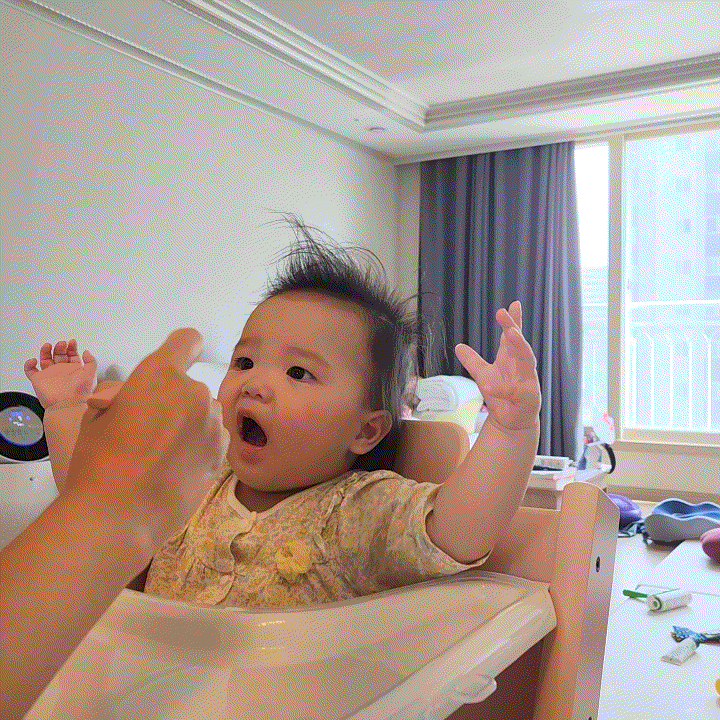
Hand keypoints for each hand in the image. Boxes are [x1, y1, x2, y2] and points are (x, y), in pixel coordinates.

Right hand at [24, 340, 96, 409]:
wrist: (68, 406)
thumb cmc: (80, 394)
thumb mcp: (91, 374)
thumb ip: (91, 361)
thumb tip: (86, 352)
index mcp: (74, 370)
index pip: (72, 355)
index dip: (71, 347)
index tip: (72, 342)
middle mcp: (62, 372)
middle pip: (59, 355)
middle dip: (60, 347)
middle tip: (62, 344)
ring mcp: (50, 375)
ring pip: (45, 359)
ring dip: (45, 351)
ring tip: (48, 346)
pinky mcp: (39, 380)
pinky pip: (30, 371)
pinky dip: (29, 364)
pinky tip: (34, 360)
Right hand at [66, 329, 228, 553]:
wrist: (118, 516)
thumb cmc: (99, 464)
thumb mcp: (96, 417)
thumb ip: (120, 394)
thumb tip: (126, 396)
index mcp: (161, 374)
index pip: (187, 341)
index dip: (181, 350)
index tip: (174, 365)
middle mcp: (194, 393)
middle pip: (189, 388)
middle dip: (172, 402)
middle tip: (146, 430)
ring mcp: (212, 424)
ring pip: (203, 415)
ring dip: (189, 425)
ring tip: (161, 455)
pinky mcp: (221, 453)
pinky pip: (212, 438)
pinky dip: (199, 447)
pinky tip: (175, 469)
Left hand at [455, 301, 540, 431]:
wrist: (510, 421)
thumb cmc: (502, 395)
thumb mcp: (483, 374)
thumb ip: (473, 360)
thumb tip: (458, 346)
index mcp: (511, 359)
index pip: (513, 336)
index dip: (513, 320)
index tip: (513, 304)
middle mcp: (521, 367)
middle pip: (519, 344)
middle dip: (513, 328)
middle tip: (505, 314)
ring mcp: (526, 381)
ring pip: (526, 361)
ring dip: (518, 346)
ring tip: (510, 334)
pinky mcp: (524, 399)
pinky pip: (512, 392)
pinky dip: (501, 389)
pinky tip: (488, 386)